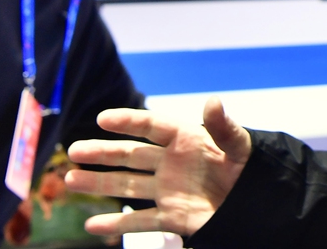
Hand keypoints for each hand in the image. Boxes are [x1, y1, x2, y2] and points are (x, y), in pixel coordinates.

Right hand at [65, 98, 251, 236]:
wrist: (256, 201)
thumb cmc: (248, 167)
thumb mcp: (240, 145)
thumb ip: (224, 126)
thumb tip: (213, 100)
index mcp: (186, 139)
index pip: (152, 126)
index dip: (128, 121)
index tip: (103, 119)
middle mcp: (171, 162)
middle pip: (131, 155)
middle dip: (102, 153)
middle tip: (74, 150)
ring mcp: (168, 190)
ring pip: (127, 185)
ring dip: (99, 183)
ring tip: (70, 179)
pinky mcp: (172, 216)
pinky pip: (141, 221)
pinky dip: (117, 224)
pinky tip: (93, 226)